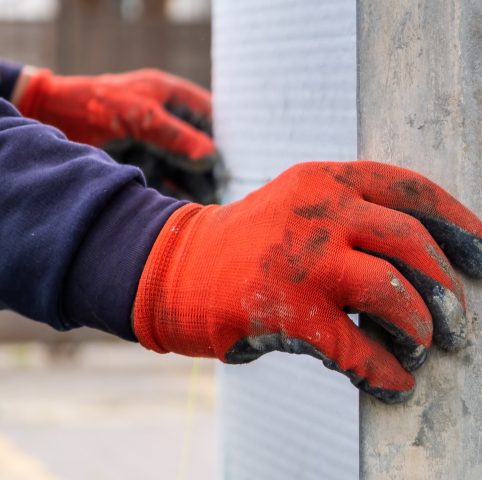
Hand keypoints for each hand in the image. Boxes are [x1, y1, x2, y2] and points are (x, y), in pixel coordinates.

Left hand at [13, 67, 223, 202]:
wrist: (52, 117)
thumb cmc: (97, 104)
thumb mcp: (141, 115)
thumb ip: (176, 135)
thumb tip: (212, 156)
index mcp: (172, 96)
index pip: (211, 114)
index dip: (229, 133)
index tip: (244, 155)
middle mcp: (169, 120)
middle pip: (202, 144)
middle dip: (216, 164)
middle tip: (231, 184)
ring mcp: (157, 143)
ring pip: (188, 165)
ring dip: (201, 181)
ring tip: (215, 199)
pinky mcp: (145, 164)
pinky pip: (170, 179)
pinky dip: (181, 191)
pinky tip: (194, 203)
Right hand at [132, 161, 481, 402]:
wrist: (170, 267)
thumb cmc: (257, 245)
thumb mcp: (306, 206)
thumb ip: (361, 217)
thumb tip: (441, 264)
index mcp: (332, 180)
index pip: (416, 191)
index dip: (462, 225)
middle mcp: (320, 210)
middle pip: (413, 243)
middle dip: (448, 289)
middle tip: (461, 325)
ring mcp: (301, 259)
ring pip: (392, 291)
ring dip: (420, 329)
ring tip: (424, 350)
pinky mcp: (283, 309)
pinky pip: (355, 346)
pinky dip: (384, 370)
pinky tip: (394, 383)